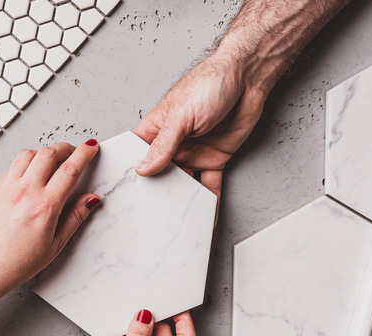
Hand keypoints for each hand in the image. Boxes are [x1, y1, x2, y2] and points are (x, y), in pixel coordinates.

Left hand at [0, 140, 100, 310]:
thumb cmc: (14, 263)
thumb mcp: (54, 245)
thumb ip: (74, 218)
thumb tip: (90, 200)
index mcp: (44, 207)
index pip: (70, 169)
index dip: (85, 154)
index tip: (91, 147)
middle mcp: (25, 192)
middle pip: (49, 153)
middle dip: (66, 147)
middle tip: (75, 152)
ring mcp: (7, 188)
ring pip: (29, 153)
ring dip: (45, 151)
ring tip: (54, 161)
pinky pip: (14, 165)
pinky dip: (27, 162)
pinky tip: (33, 174)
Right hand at [132, 53, 266, 202]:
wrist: (248, 79)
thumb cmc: (211, 82)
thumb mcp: (180, 114)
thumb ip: (163, 144)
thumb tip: (143, 168)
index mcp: (157, 129)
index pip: (136, 154)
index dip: (129, 172)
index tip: (122, 192)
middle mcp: (173, 144)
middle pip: (159, 175)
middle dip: (155, 193)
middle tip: (149, 215)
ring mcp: (193, 153)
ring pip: (183, 185)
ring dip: (181, 201)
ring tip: (174, 221)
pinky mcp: (214, 159)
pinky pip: (209, 185)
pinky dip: (209, 201)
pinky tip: (205, 215)